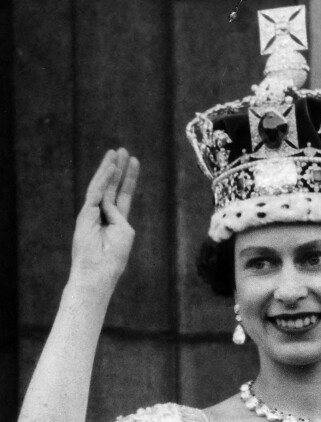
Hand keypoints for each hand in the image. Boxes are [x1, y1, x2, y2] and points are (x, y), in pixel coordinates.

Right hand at [70, 148, 139, 294]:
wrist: (98, 271)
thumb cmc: (114, 256)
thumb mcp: (123, 231)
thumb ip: (119, 213)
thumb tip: (109, 200)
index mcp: (116, 222)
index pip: (123, 195)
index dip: (129, 179)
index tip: (135, 161)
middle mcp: (103, 215)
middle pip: (112, 187)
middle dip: (118, 168)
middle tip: (123, 150)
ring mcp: (92, 214)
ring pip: (101, 186)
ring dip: (109, 168)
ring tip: (116, 152)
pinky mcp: (85, 214)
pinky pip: (96, 193)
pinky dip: (104, 180)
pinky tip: (111, 168)